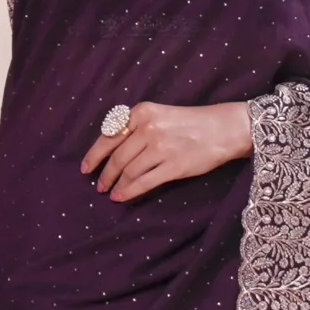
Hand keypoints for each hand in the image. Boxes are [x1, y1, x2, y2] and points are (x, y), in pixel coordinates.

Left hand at [80, 101, 252, 202]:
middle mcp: (149, 128)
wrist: (223, 128)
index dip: (94, 155)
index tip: (86, 168)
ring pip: (129, 171)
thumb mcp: (159, 114)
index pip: (109, 136)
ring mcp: (161, 148)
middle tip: (99, 186)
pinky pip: (144, 182)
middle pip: (117, 157)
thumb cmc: (191, 122)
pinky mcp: (174, 166)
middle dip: (105, 174)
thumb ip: (136, 127)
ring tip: (110, 192)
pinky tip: (121, 197)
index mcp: (142, 112)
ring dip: (116, 184)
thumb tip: (111, 151)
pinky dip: (129, 191)